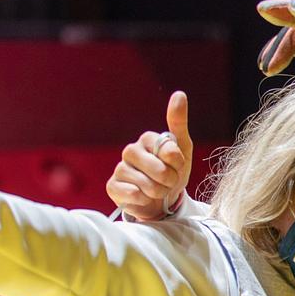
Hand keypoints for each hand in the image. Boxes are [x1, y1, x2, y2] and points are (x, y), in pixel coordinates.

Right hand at [107, 91, 192, 220]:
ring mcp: (120, 168)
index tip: (177, 166)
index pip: (169, 151)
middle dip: (170, 180)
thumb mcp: (183, 149)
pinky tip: (143, 197)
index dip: (178, 164)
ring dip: (159, 192)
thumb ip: (179, 123)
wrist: (163, 201)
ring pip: (147, 185)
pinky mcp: (112, 186)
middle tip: (168, 181)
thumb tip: (179, 94)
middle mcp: (130, 150)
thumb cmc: (173, 172)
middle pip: (159, 170)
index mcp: (147, 139)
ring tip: (158, 190)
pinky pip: (132, 194)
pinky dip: (144, 199)